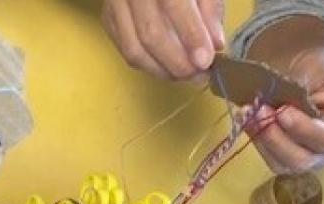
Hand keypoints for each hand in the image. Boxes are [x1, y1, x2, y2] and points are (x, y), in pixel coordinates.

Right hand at [101, 0, 224, 80]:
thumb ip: (210, 9)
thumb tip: (215, 44)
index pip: (173, 5)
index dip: (191, 35)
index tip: (205, 60)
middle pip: (150, 34)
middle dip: (177, 62)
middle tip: (198, 75)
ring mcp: (115, 6)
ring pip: (134, 50)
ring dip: (162, 70)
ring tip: (185, 75)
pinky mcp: (108, 19)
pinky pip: (126, 51)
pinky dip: (148, 65)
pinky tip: (167, 67)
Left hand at [247, 47, 323, 173]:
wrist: (315, 69)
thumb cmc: (323, 64)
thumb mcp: (318, 63)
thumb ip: (302, 84)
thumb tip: (279, 103)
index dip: (302, 129)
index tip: (281, 111)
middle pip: (304, 160)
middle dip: (276, 139)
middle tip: (258, 112)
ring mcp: (312, 155)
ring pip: (283, 164)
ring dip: (262, 141)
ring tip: (249, 114)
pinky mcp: (290, 156)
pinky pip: (271, 158)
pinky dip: (258, 141)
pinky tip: (248, 120)